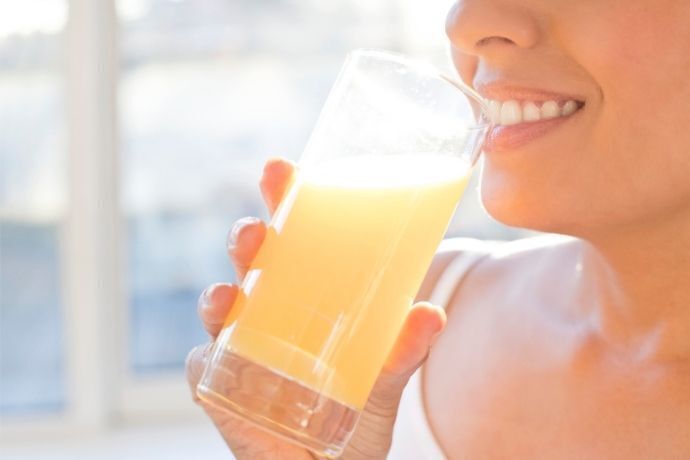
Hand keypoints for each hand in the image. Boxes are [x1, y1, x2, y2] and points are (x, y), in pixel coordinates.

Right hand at [186, 158, 445, 458]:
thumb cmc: (354, 410)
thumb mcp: (384, 376)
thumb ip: (403, 349)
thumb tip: (431, 313)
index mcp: (306, 290)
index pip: (293, 236)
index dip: (283, 201)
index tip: (281, 170)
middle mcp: (268, 309)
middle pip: (251, 260)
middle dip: (247, 238)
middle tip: (258, 231)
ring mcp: (239, 344)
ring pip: (219, 304)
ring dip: (220, 294)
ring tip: (232, 294)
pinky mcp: (219, 384)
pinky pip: (203, 365)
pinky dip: (205, 358)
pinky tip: (214, 354)